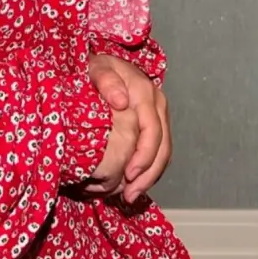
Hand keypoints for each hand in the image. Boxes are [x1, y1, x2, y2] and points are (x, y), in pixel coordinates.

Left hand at [88, 51, 171, 203]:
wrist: (100, 62)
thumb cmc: (94, 67)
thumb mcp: (95, 68)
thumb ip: (106, 80)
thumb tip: (122, 101)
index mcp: (144, 92)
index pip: (152, 131)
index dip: (143, 156)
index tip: (128, 175)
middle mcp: (156, 102)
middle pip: (162, 146)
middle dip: (148, 174)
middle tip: (129, 195)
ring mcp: (158, 113)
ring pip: (164, 151)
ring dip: (150, 176)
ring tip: (131, 196)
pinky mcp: (154, 121)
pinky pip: (159, 149)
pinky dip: (149, 169)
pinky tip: (135, 183)